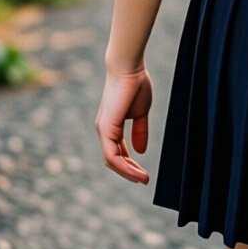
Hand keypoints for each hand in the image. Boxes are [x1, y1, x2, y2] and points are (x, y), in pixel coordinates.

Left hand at [95, 67, 153, 183]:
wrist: (129, 68)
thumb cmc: (135, 85)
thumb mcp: (140, 113)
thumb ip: (140, 131)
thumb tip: (141, 150)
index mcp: (111, 126)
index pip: (118, 152)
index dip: (130, 165)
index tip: (144, 174)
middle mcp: (104, 130)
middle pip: (113, 160)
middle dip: (129, 172)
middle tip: (144, 179)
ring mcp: (103, 130)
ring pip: (111, 161)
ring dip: (128, 172)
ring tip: (143, 179)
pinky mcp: (106, 128)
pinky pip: (112, 155)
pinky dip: (124, 166)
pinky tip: (136, 172)